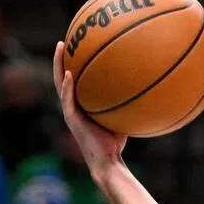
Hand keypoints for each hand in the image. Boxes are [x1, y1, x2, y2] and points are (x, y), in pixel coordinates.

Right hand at [53, 42, 127, 186]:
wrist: (108, 161)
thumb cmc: (116, 143)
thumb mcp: (122, 118)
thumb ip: (126, 103)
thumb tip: (144, 88)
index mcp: (81, 105)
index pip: (74, 81)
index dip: (72, 65)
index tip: (75, 48)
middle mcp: (72, 106)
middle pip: (62, 77)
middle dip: (62, 59)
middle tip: (64, 41)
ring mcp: (70, 112)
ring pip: (60, 84)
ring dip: (59, 65)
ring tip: (61, 48)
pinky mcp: (72, 120)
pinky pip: (68, 100)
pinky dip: (68, 86)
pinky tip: (69, 74)